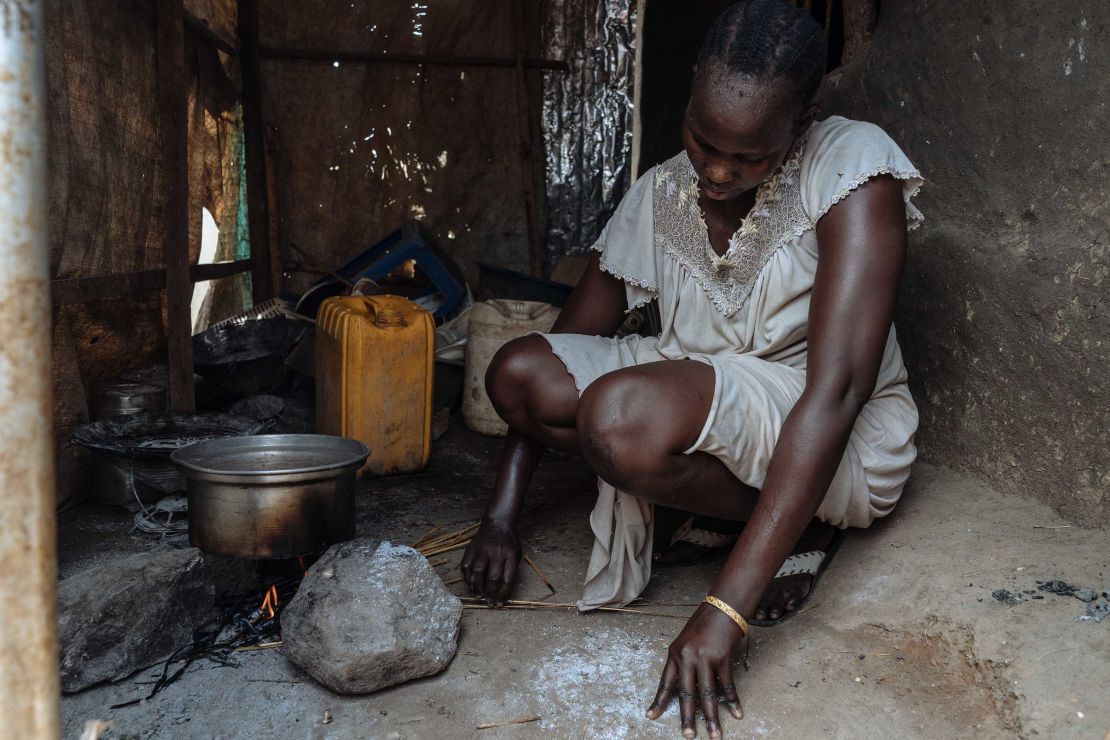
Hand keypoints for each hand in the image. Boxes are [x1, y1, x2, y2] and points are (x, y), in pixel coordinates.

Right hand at [460, 519, 520, 603]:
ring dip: (476, 587)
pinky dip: (466, 577)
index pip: (507, 579)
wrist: (497, 524)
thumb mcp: (517, 554)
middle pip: (492, 578)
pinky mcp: (471, 549)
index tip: (500, 602)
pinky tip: (470, 583)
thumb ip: (511, 570)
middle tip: (488, 601)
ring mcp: (482, 550)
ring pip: (477, 573)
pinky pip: (466, 566)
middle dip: (490, 593)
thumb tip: (503, 591)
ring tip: (478, 595)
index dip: (503, 594)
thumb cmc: (509, 543)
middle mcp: (496, 553)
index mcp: (510, 555)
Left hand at [646, 603, 745, 737]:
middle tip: (688, 735)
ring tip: (714, 734)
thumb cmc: (705, 623)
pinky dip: (733, 701)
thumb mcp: (686, 641)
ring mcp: (704, 658)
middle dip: (687, 717)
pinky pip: (727, 685)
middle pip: (687, 693)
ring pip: (708, 694)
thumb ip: (684, 661)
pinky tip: (737, 713)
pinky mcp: (722, 658)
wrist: (723, 606)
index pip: (665, 682)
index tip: (651, 716)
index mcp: (675, 653)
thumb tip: (684, 685)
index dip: (659, 701)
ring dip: (712, 716)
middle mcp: (687, 657)